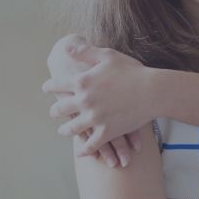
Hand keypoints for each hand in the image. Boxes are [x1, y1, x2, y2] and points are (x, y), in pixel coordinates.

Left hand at [43, 36, 153, 159]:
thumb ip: (86, 52)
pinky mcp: (107, 132)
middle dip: (55, 110)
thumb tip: (67, 47)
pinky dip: (84, 149)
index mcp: (82, 81)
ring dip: (65, 130)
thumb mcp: (108, 56)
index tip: (46, 88)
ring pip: (72, 129)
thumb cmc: (132, 70)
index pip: (58, 85)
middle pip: (61, 109)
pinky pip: (90, 145)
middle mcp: (84, 101)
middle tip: (53, 112)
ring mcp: (95, 118)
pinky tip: (80, 150)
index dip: (50, 87)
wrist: (153, 90)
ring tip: (63, 130)